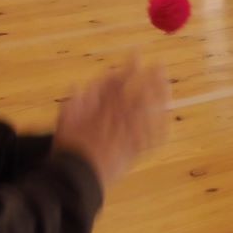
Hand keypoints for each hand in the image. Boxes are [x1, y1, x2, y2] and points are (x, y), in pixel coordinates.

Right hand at [54, 57, 171, 188]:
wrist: (75, 178)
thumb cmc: (68, 150)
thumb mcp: (64, 122)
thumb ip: (73, 103)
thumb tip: (78, 85)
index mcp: (100, 109)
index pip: (117, 83)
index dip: (128, 68)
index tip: (136, 54)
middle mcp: (116, 119)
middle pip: (137, 94)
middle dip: (149, 78)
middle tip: (160, 65)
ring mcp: (127, 135)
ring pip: (147, 112)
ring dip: (158, 97)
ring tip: (166, 85)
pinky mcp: (134, 151)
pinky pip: (151, 136)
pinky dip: (160, 125)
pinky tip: (167, 116)